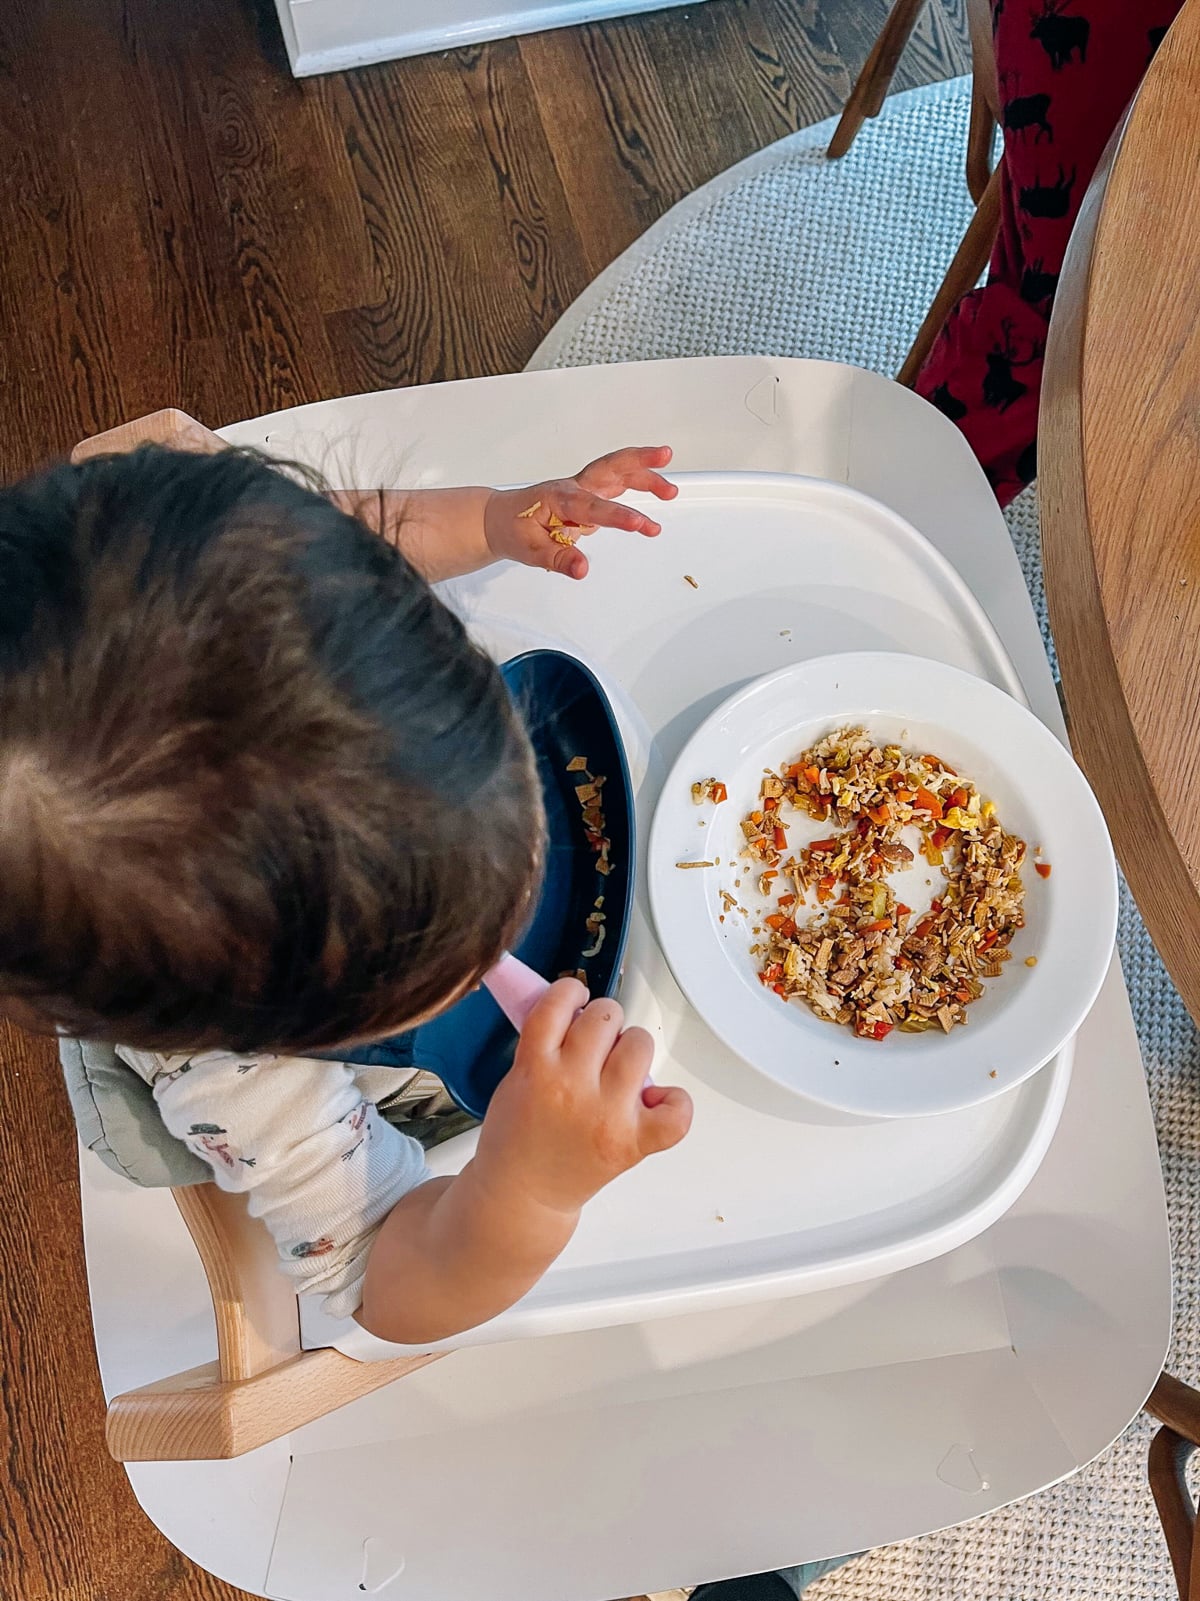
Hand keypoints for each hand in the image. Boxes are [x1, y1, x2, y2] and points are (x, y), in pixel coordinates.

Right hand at [472, 978, 692, 1215]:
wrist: (523, 1193)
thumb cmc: (517, 1138)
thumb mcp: (513, 1078)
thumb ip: (541, 1043)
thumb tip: (574, 1007)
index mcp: (535, 1069)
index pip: (558, 1003)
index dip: (570, 993)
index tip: (575, 997)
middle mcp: (572, 1088)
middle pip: (605, 1017)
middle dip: (602, 1022)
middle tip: (596, 1040)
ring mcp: (606, 1115)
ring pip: (640, 1045)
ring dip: (631, 1049)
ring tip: (618, 1068)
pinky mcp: (633, 1142)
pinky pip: (676, 1111)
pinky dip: (673, 1102)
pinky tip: (652, 1102)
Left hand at [483, 446, 677, 579]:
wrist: (499, 518)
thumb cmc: (512, 529)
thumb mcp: (530, 551)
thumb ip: (559, 559)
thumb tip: (582, 569)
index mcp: (558, 499)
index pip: (592, 507)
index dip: (617, 516)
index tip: (640, 524)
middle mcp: (573, 488)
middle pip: (610, 467)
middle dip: (639, 461)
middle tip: (665, 456)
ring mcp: (582, 488)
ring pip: (617, 472)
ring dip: (645, 474)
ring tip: (671, 490)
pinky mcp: (588, 494)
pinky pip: (615, 482)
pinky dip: (637, 481)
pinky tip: (657, 489)